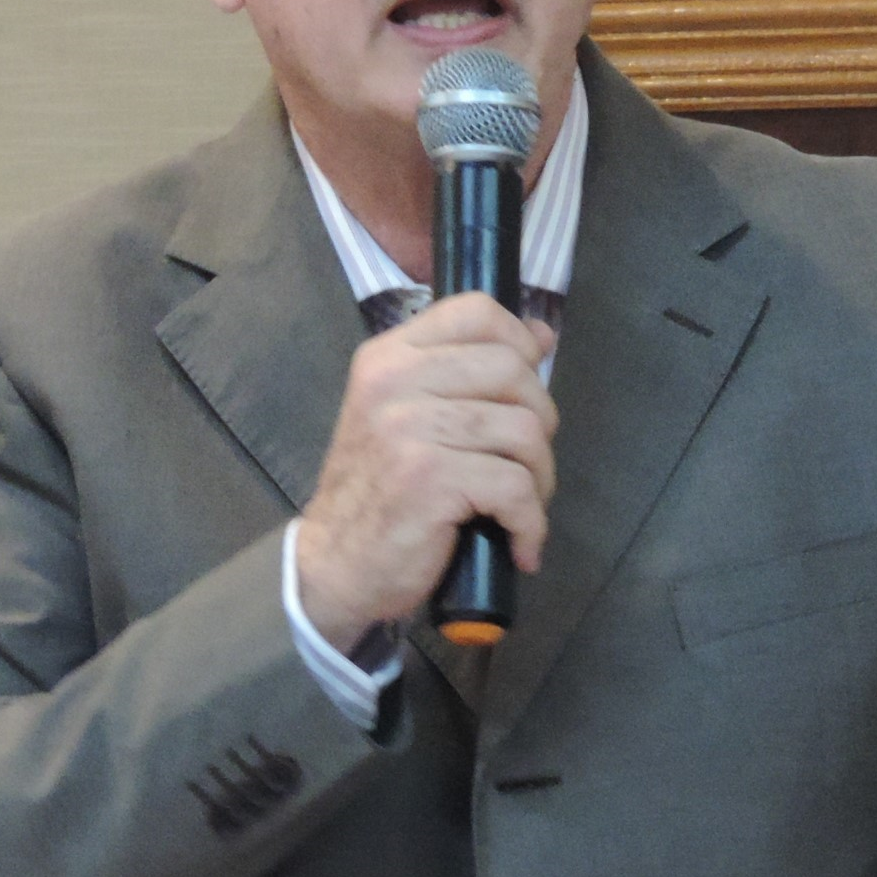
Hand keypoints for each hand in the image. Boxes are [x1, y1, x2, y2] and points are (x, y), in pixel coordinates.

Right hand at [293, 293, 558, 648]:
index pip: (475, 310)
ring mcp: (409, 428)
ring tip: (519, 508)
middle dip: (539, 421)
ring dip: (538, 478)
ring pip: (524, 430)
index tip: (525, 387)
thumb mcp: (406, 415)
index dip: (519, 342)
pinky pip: (516, 487)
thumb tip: (542, 334)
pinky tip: (519, 543)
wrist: (334, 565)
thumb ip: (466, 372)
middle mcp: (393, 382)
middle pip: (513, 371)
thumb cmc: (378, 491)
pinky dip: (530, 523)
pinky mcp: (429, 478)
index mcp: (388, 357)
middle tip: (523, 463)